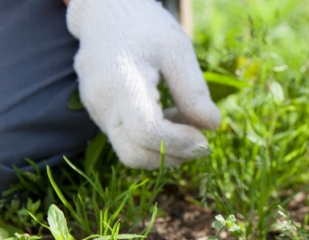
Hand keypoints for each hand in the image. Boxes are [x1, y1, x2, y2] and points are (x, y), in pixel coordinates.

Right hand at [66, 0, 220, 168]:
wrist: (105, 14)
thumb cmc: (144, 28)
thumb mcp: (177, 50)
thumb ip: (193, 90)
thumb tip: (212, 127)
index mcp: (121, 84)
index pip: (148, 133)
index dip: (180, 144)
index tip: (205, 139)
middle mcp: (103, 105)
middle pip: (135, 155)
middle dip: (172, 155)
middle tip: (201, 140)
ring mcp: (96, 113)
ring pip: (131, 152)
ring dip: (164, 148)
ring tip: (185, 119)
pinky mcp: (99, 116)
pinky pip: (127, 140)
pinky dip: (152, 140)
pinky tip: (168, 114)